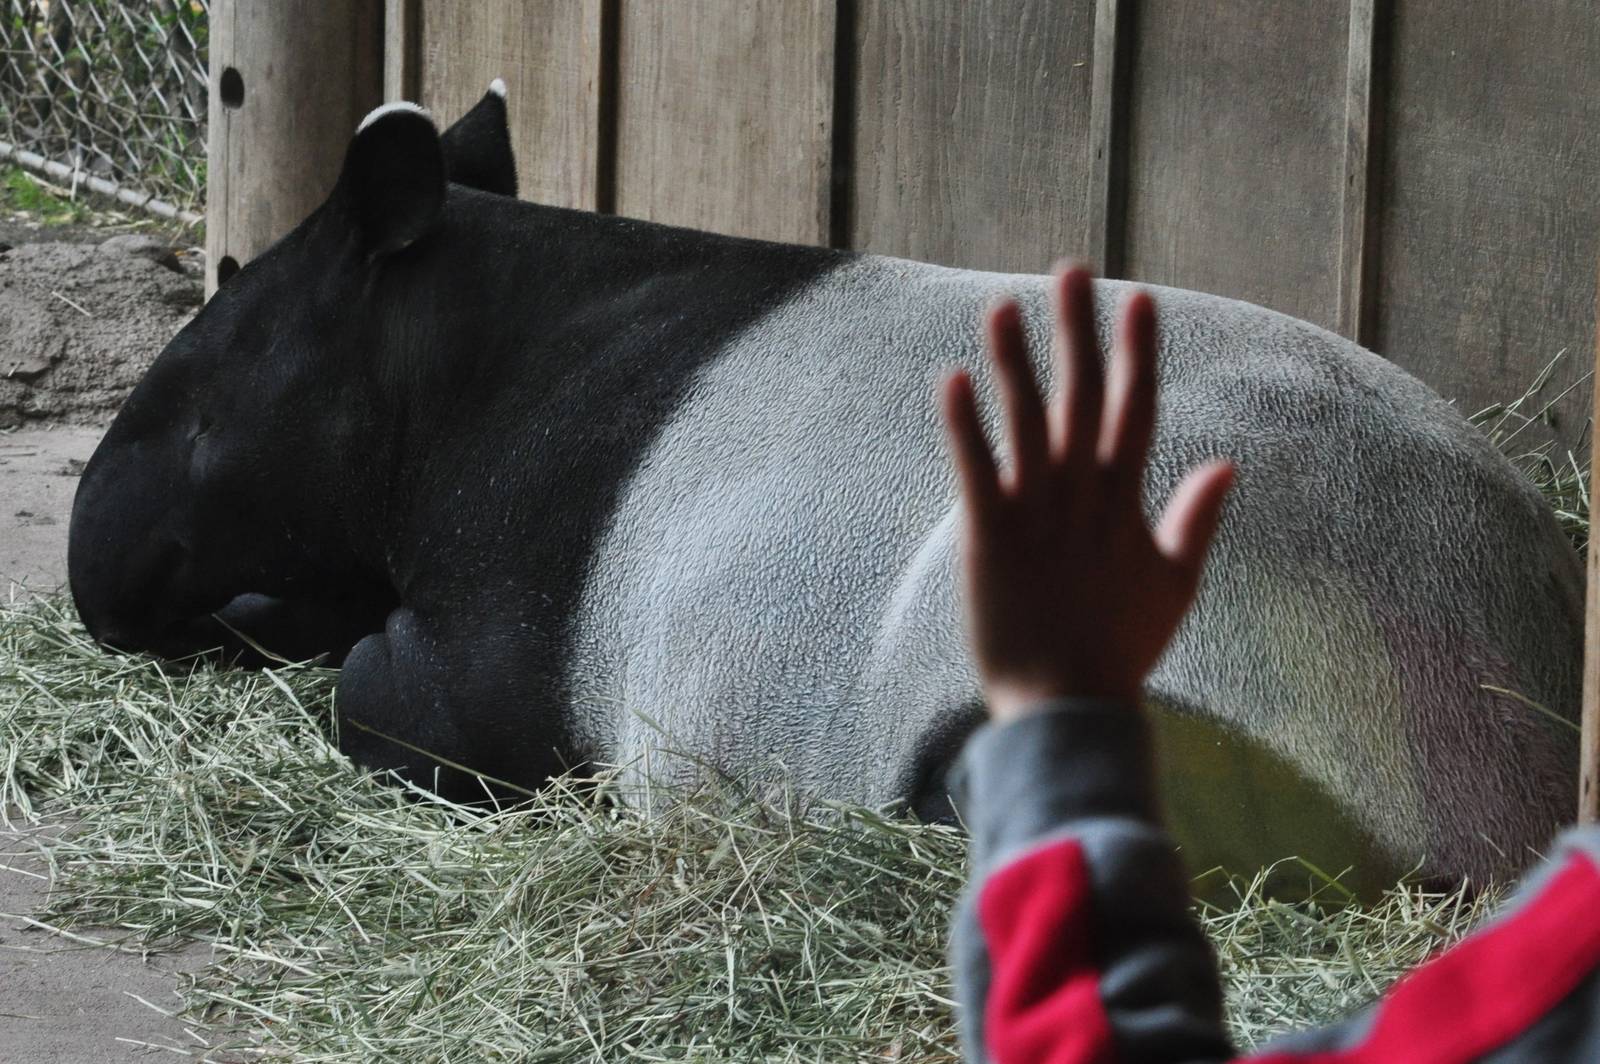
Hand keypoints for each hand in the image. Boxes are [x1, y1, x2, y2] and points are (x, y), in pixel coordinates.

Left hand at [940, 265, 1234, 721]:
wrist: (1069, 709)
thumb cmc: (1120, 649)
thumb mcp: (1175, 585)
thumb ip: (1199, 520)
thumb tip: (1228, 462)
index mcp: (1127, 501)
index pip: (1136, 408)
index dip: (1136, 351)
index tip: (1137, 297)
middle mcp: (1085, 496)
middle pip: (1082, 397)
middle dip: (1077, 331)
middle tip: (1071, 269)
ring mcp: (1037, 514)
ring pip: (1028, 422)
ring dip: (1015, 362)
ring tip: (1002, 307)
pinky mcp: (989, 538)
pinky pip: (976, 471)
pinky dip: (965, 426)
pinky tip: (952, 380)